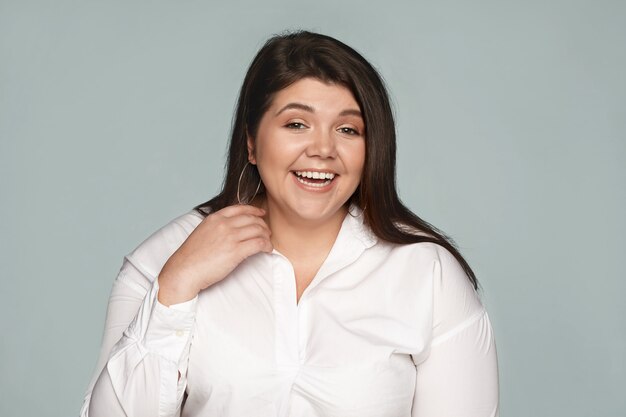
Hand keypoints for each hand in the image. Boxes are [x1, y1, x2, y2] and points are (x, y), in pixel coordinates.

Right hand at [157, 204, 271, 305]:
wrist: (184, 270)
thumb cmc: (192, 256)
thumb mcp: (202, 232)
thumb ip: (216, 227)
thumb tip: (230, 228)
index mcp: (215, 218)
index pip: (240, 208)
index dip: (254, 210)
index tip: (261, 213)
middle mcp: (224, 225)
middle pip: (252, 219)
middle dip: (262, 225)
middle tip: (266, 232)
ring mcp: (230, 237)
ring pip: (258, 230)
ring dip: (266, 236)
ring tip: (267, 242)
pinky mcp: (236, 251)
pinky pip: (259, 243)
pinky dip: (267, 246)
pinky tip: (267, 250)